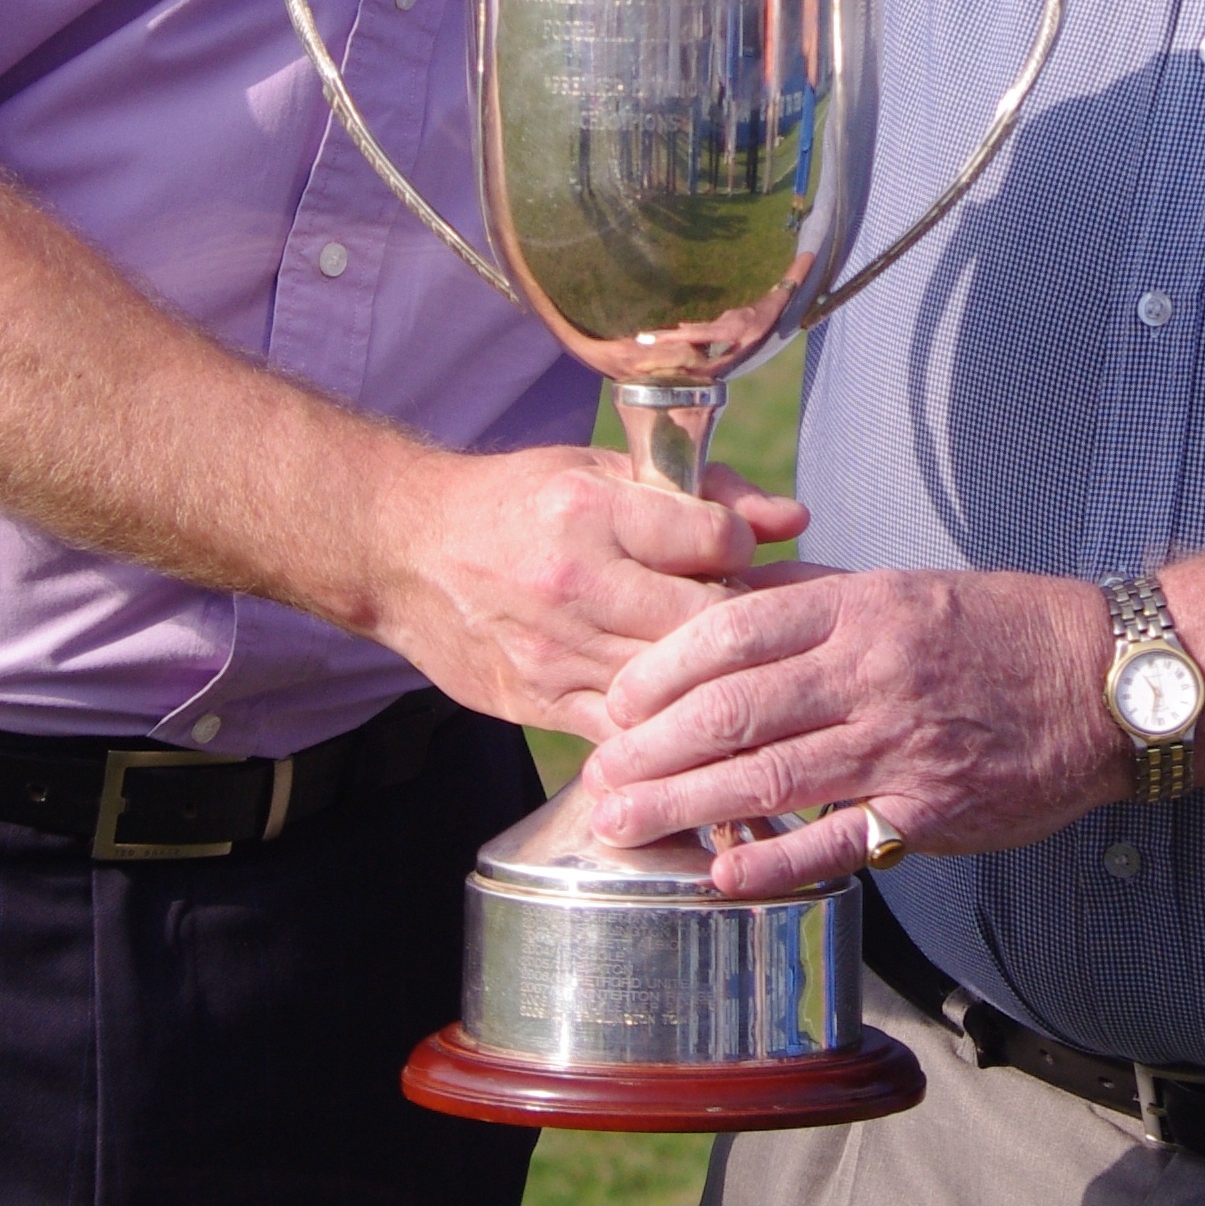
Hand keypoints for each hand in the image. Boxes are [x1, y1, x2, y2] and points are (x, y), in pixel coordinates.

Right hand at [361, 446, 809, 742]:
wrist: (408, 550)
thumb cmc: (519, 501)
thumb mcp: (606, 469)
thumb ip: (708, 493)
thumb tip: (796, 519)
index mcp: (594, 507)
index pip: (717, 541)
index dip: (745, 549)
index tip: (741, 555)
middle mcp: (576, 581)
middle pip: (704, 622)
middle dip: (745, 629)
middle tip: (760, 628)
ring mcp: (556, 651)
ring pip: (673, 687)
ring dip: (715, 685)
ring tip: (739, 677)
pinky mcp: (540, 703)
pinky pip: (626, 736)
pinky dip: (666, 733)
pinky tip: (693, 726)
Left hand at [579, 565, 1126, 895]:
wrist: (1104, 680)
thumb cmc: (996, 628)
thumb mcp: (903, 588)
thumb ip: (817, 599)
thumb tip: (726, 600)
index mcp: (861, 605)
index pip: (736, 629)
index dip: (664, 667)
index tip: (619, 697)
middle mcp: (872, 671)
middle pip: (734, 709)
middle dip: (652, 746)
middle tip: (598, 774)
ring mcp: (899, 745)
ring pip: (767, 776)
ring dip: (684, 804)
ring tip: (624, 823)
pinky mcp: (929, 813)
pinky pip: (834, 843)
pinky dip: (770, 862)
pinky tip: (717, 874)